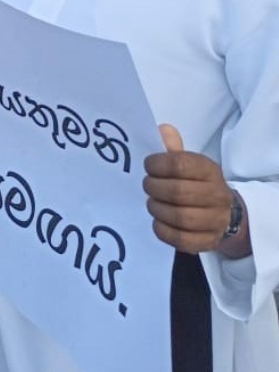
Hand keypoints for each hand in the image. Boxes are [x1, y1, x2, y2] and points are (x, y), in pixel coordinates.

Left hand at [144, 125, 246, 256]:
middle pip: (178, 193)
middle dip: (154, 189)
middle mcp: (218, 195)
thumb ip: (173, 148)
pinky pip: (182, 240)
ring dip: (158, 210)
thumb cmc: (197, 183)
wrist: (225, 213)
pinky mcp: (208, 241)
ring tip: (151, 203)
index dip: (157, 165)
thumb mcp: (189, 163)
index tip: (148, 166)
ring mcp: (216, 221)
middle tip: (147, 186)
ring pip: (181, 218)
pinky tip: (158, 222)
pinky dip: (164, 231)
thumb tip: (162, 129)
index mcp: (210, 171)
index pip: (180, 164)